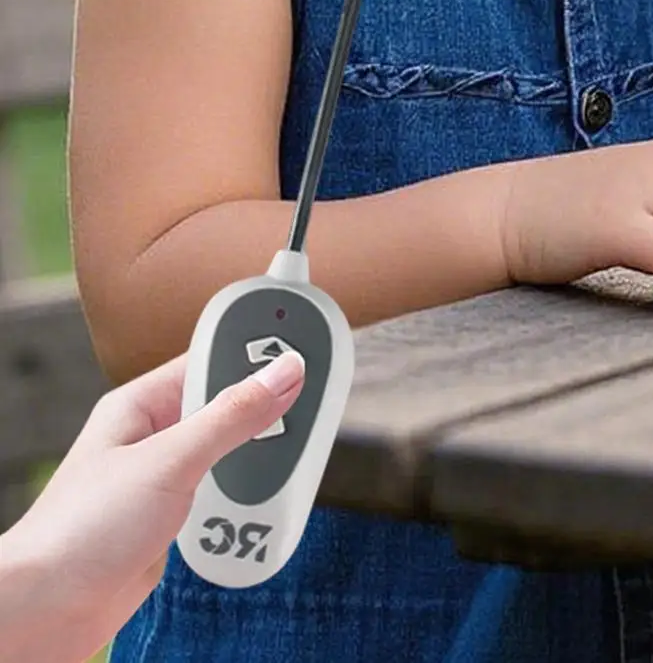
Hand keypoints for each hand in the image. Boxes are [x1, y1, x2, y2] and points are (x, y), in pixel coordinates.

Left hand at [0, 345, 304, 662]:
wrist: (45, 616)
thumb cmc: (81, 533)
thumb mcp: (170, 462)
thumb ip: (232, 416)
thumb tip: (285, 370)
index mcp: (144, 404)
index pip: (213, 356)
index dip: (258, 344)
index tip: (307, 336)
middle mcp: (157, 436)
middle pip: (232, 406)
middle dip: (267, 419)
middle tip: (306, 421)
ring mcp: (167, 478)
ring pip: (236, 454)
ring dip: (257, 471)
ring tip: (276, 481)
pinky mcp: (176, 518)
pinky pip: (227, 497)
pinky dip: (246, 507)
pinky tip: (254, 518)